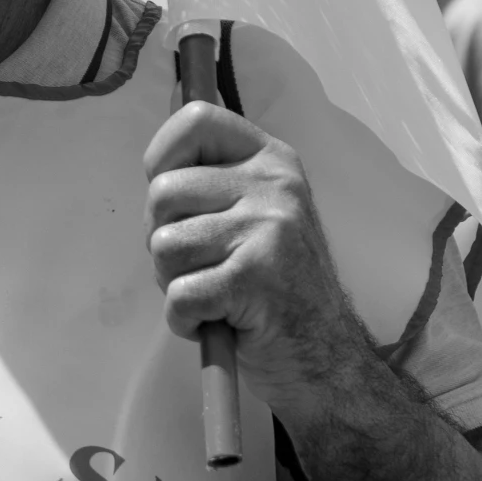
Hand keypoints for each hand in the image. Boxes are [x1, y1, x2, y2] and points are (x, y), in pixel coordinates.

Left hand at [143, 102, 366, 419]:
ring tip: (214, 294)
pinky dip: (184, 320)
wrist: (327, 360)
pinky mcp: (254, 278)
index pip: (195, 120)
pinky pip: (178, 294)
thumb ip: (214, 184)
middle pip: (162, 192)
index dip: (162, 158)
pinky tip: (217, 321)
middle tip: (201, 266)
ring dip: (174, 283)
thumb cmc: (276, 288)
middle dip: (163, 239)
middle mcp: (275, 185)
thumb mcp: (258, 215)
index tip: (172, 200)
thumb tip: (155, 165)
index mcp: (272, 160)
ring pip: (164, 245)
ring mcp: (268, 229)